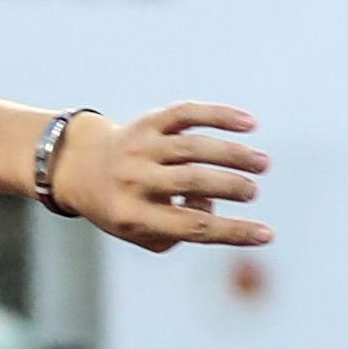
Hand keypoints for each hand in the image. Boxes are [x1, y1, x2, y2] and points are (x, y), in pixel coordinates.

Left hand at [55, 103, 271, 251]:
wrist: (79, 167)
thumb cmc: (123, 207)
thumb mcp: (140, 232)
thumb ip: (178, 231)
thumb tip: (212, 206)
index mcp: (133, 215)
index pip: (193, 226)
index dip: (233, 232)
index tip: (267, 234)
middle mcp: (135, 180)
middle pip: (194, 182)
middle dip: (231, 186)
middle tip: (252, 192)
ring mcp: (141, 148)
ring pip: (194, 147)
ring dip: (234, 154)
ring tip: (262, 164)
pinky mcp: (148, 122)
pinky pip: (187, 113)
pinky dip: (220, 115)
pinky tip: (249, 123)